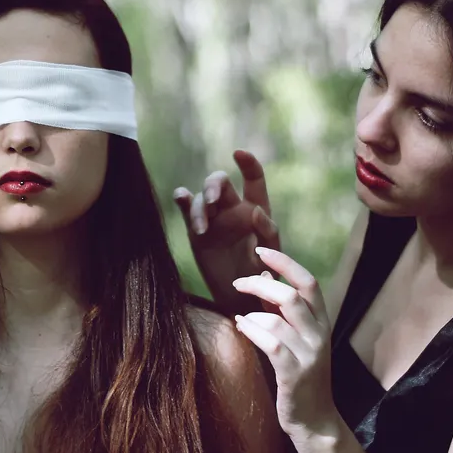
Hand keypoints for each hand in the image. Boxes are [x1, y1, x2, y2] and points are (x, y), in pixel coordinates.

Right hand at [173, 150, 280, 309]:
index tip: (238, 154)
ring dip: (199, 207)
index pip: (253, 180)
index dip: (248, 164)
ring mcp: (212, 218)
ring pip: (201, 197)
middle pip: (220, 182)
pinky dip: (182, 198)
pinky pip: (186, 206)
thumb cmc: (263, 277)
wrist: (241, 299)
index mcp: (255, 210)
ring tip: (202, 229)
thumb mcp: (272, 255)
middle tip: (212, 201)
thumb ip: (267, 232)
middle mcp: (232, 209)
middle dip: (213, 186)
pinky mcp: (196, 230)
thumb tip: (255, 210)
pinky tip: (181, 197)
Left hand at [231, 247, 343, 445]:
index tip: (261, 252)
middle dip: (260, 285)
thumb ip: (284, 310)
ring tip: (240, 317)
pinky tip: (241, 327)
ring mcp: (309, 355)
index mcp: (322, 322)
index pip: (309, 282)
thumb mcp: (298, 339)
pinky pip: (271, 344)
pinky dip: (252, 331)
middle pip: (292, 296)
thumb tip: (266, 278)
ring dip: (252, 313)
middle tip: (238, 284)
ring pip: (277, 320)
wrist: (315, 420)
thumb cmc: (302, 375)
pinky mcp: (294, 374)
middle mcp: (319, 335)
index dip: (285, 263)